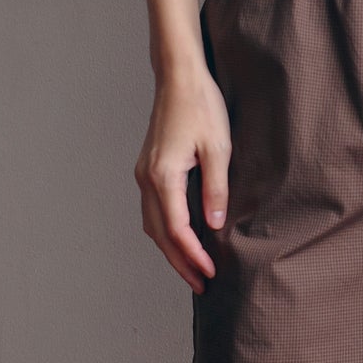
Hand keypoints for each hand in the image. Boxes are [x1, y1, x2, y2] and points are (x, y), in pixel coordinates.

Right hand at [135, 64, 233, 289]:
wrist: (178, 78)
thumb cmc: (201, 106)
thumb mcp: (218, 148)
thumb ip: (215, 188)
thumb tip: (214, 225)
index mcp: (163, 175)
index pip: (176, 229)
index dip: (193, 255)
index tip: (211, 273)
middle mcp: (147, 178)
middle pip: (159, 234)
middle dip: (180, 262)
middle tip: (201, 285)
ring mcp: (144, 174)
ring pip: (152, 225)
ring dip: (171, 250)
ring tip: (192, 269)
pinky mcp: (148, 169)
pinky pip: (153, 210)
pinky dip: (166, 231)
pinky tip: (181, 239)